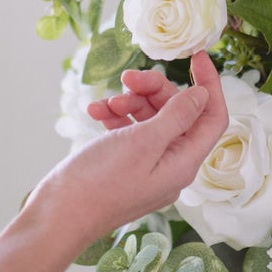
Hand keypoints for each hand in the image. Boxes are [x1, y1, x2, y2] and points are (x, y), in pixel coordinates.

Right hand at [0, 52, 230, 271]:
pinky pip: (127, 132)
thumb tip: (202, 95)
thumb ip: (177, 116)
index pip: (212, 118)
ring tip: (106, 103)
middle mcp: (170, 165)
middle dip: (154, 91)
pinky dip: (114, 117)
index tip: (197, 56)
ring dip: (129, 103)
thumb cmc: (100, 182)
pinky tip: (94, 112)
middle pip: (177, 114)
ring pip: (149, 120)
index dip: (209, 85)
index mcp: (184, 163)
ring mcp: (145, 166)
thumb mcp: (143, 141)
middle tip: (128, 78)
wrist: (59, 215)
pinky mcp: (123, 166)